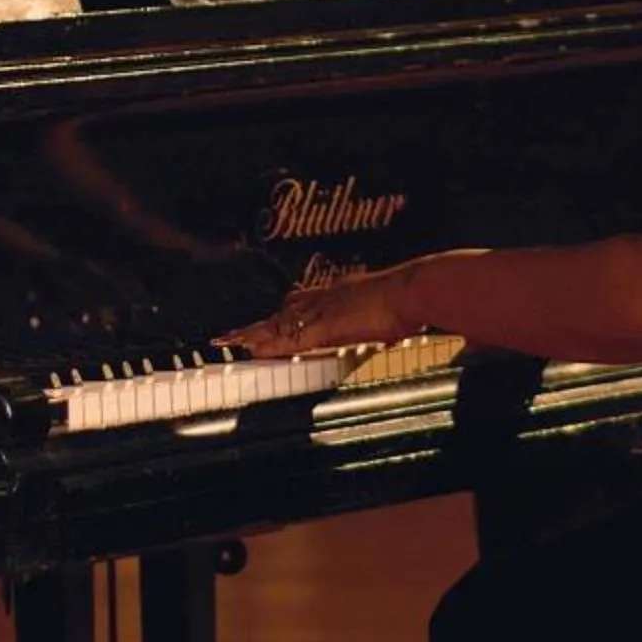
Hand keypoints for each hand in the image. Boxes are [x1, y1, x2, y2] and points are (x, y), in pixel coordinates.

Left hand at [217, 267, 413, 358]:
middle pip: (283, 312)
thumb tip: (389, 331)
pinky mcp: (326, 326)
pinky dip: (271, 345)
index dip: (282, 315)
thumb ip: (381, 322)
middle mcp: (326, 298)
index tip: (266, 322)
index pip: (302, 303)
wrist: (412, 290)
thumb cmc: (407, 300)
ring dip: (254, 334)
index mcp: (340, 294)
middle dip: (258, 325)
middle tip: (232, 334)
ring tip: (229, 342)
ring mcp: (324, 311)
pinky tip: (254, 350)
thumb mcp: (387, 313)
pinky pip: (290, 339)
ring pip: (279, 324)